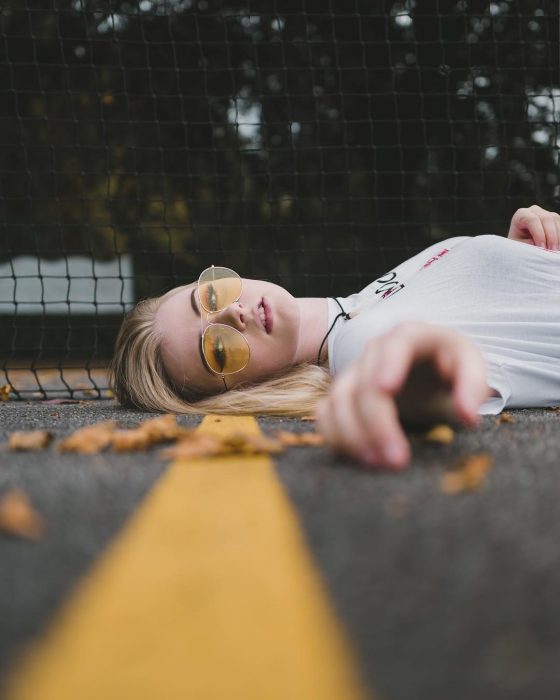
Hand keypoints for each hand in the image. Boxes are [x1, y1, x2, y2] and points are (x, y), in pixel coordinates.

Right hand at [315, 320, 492, 470]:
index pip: (395, 345)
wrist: (427, 367)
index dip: (388, 365)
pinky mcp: (343, 392)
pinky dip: (336, 436)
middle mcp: (375, 350)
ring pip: (338, 400)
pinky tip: (360, 457)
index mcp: (410, 336)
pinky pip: (326, 413)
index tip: (386, 390)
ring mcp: (354, 371)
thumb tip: (467, 416)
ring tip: (377, 464)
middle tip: (396, 460)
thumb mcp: (469, 366)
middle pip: (364, 384)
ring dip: (352, 435)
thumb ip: (473, 385)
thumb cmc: (448, 365)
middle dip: (376, 424)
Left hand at [507, 204, 559, 249]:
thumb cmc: (519, 245)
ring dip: (558, 236)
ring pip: (556, 220)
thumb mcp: (520, 246)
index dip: (538, 233)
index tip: (541, 247)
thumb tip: (542, 247)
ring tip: (556, 249)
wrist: (523, 243)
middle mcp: (534, 210)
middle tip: (552, 250)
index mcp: (521, 214)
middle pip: (546, 218)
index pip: (532, 220)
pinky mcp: (554, 218)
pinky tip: (558, 245)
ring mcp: (545, 212)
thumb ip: (529, 244)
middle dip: (550, 236)